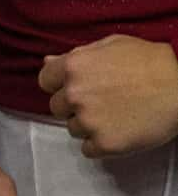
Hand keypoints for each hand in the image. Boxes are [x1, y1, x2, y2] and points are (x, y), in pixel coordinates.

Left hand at [42, 36, 177, 157]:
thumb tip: (48, 61)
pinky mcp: (106, 144)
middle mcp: (74, 94)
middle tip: (101, 103)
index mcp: (72, 67)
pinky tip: (118, 133)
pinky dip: (100, 145)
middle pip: (57, 107)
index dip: (60, 85)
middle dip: (74, 106)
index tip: (77, 88)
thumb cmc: (150, 61)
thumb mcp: (110, 46)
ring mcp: (88, 121)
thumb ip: (76, 56)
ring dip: (88, 125)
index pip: (45, 82)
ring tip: (115, 116)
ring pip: (73, 129)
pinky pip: (88, 150)